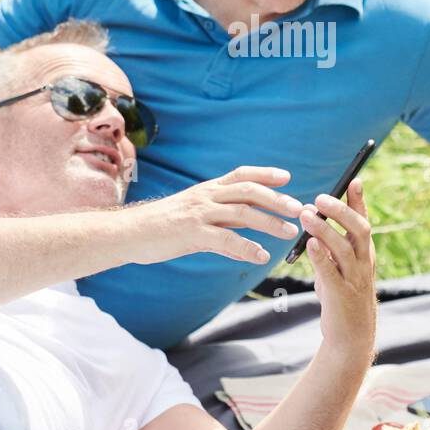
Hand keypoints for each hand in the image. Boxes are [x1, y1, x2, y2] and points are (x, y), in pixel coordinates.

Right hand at [123, 166, 302, 265]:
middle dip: (276, 198)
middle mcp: (206, 196)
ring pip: (242, 213)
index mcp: (207, 190)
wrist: (130, 233)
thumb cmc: (163, 228)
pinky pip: (225, 239)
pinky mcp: (192, 233)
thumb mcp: (195, 221)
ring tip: (290, 233)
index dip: (265, 173)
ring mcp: (199, 213)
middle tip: (299, 208)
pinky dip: (246, 247)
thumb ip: (223, 227)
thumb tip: (248, 242)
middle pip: (248, 191)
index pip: (241, 174)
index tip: (287, 176)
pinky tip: (262, 256)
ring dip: (270, 222)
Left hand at [299, 178, 376, 358]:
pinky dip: (320, 256)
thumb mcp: (341, 266)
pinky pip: (330, 272)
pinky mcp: (340, 294)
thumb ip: (332, 244)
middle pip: (358, 229)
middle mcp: (363, 262)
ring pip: (344, 248)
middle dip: (341, 211)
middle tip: (321, 197)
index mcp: (364, 252)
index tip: (354, 179)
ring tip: (306, 214)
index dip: (359, 200)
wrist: (351, 336)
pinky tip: (309, 243)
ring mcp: (354, 278)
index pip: (364, 221)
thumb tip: (315, 218)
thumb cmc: (343, 295)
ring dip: (325, 229)